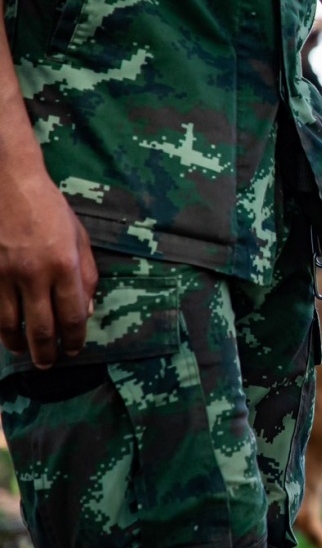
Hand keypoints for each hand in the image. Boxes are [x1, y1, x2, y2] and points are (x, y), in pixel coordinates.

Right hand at [0, 170, 97, 367]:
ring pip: (9, 325)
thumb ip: (86, 276)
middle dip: (46, 353)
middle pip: (40, 328)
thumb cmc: (49, 209)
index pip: (72, 316)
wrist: (8, 183)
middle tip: (48, 364)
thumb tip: (86, 311)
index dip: (73, 339)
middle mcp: (33, 274)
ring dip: (17, 345)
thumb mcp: (79, 238)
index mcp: (64, 265)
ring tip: (23, 352)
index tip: (73, 350)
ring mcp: (3, 275)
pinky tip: (3, 332)